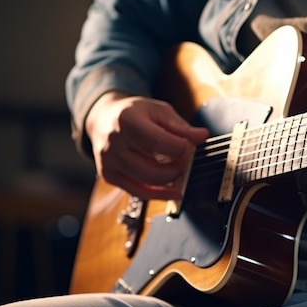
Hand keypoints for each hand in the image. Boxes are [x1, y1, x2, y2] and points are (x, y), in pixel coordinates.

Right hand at [85, 91, 208, 199]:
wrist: (103, 117)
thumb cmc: (134, 112)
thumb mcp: (159, 111)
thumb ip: (181, 127)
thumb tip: (202, 136)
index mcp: (127, 121)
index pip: (159, 142)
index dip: (180, 148)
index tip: (189, 146)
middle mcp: (113, 143)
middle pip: (152, 169)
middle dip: (177, 169)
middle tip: (186, 161)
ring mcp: (109, 162)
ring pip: (145, 183)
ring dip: (169, 181)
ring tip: (180, 171)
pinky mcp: (109, 175)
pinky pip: (137, 192)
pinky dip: (158, 194)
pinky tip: (172, 192)